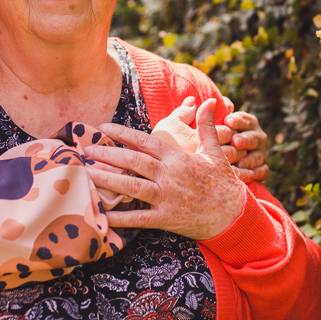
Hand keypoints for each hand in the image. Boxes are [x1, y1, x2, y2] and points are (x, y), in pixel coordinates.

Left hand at [86, 99, 246, 240]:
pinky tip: (102, 215)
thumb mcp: (215, 152)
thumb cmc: (223, 182)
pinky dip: (120, 218)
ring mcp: (167, 198)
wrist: (234, 215)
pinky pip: (139, 218)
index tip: (103, 128)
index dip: (123, 133)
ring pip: (132, 186)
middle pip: (134, 161)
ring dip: (108, 181)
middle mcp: (169, 176)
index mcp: (178, 158)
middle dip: (108, 154)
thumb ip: (205, 126)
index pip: (145, 141)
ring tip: (87, 175)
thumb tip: (208, 101)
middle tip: (87, 150)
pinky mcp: (166, 218)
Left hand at [222, 107, 269, 183]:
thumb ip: (217, 113)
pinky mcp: (263, 169)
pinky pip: (263, 171)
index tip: (228, 122)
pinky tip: (249, 176)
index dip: (237, 120)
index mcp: (248, 124)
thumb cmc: (219, 140)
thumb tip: (216, 102)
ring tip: (239, 164)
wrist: (224, 165)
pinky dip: (256, 173)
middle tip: (235, 142)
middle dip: (244, 139)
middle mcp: (257, 137)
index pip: (245, 120)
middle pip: (253, 137)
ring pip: (258, 156)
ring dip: (249, 160)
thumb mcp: (216, 126)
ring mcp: (261, 153)